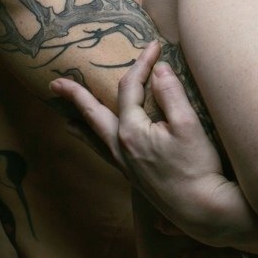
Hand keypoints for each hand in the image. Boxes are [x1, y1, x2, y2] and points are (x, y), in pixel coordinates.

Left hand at [49, 42, 250, 243]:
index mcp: (132, 131)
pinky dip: (94, 143)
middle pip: (93, 115)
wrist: (203, 211)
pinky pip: (105, 153)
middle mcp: (121, 148)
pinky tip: (97, 143)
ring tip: (66, 118)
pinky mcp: (134, 177)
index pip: (130, 88)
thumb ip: (172, 94)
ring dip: (80, 123)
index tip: (155, 46)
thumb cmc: (199, 168)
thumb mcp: (189, 125)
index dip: (142, 64)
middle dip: (75, 97)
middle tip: (55, 85)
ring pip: (95, 137)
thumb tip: (159, 69)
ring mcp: (125, 164)